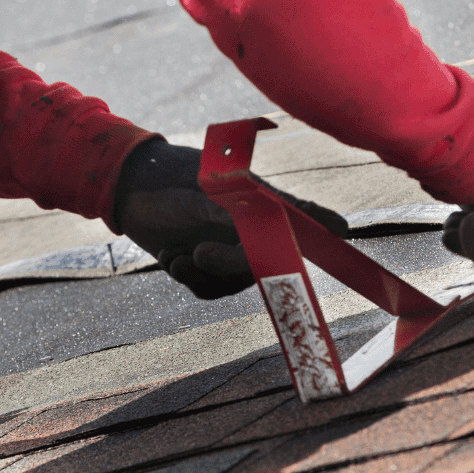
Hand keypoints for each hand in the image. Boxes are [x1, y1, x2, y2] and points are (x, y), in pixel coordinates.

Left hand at [114, 138, 347, 298]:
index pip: (304, 221)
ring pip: (231, 284)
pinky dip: (188, 278)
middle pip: (261, 266)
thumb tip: (290, 225)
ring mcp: (228, 249)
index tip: (346, 231)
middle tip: (198, 253)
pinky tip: (172, 257)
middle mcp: (250, 229)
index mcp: (261, 205)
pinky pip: (208, 290)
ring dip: (201, 275)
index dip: (327, 230)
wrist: (127, 190)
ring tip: (177, 254)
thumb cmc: (173, 182)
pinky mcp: (205, 265)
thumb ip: (247, 216)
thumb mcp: (210, 196)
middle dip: (227, 267)